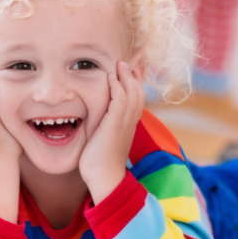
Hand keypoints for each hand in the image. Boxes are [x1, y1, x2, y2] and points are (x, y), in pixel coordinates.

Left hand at [80, 61, 144, 202]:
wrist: (104, 178)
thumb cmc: (101, 161)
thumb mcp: (106, 139)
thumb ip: (105, 125)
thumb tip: (99, 119)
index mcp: (129, 124)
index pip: (136, 97)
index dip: (135, 81)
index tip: (132, 67)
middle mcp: (130, 121)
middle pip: (138, 91)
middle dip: (134, 74)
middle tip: (127, 60)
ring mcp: (125, 123)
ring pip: (132, 93)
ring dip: (126, 77)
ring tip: (119, 63)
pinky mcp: (115, 125)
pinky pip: (120, 101)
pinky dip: (117, 88)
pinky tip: (110, 78)